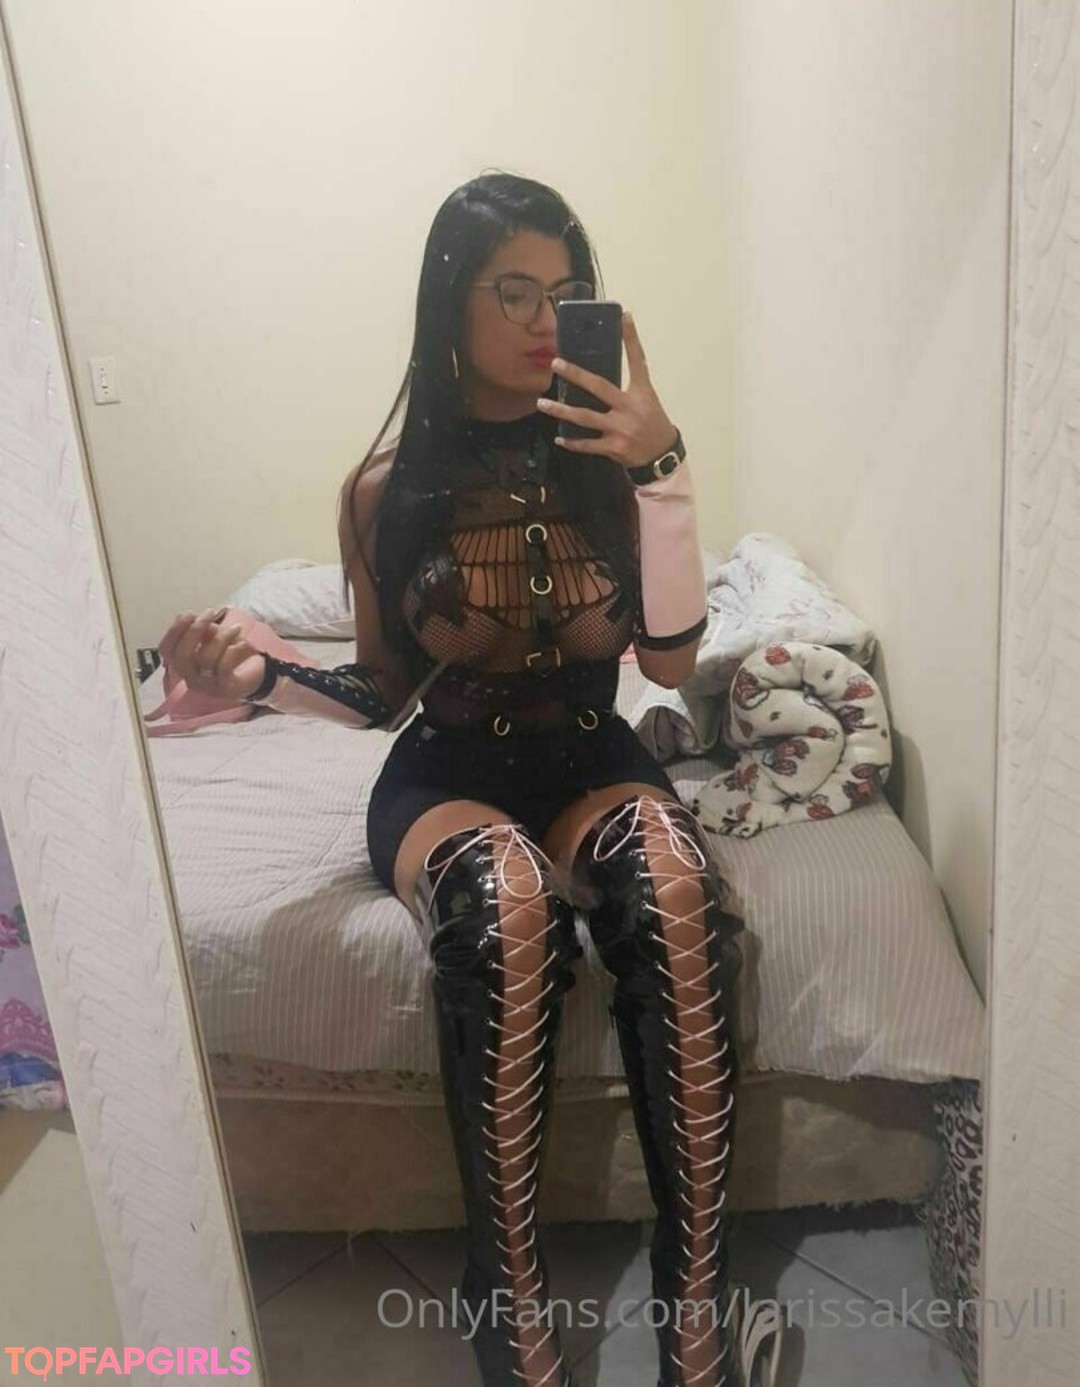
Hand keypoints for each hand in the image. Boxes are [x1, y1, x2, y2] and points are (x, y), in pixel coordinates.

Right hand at [158, 608, 267, 699]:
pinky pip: (223, 667)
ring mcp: (207, 686)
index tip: (189, 614)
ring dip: (221, 637)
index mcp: (183, 665)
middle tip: (210, 613)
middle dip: (194, 630)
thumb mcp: (213, 638)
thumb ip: (199, 629)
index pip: (166, 650)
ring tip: (237, 628)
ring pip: (205, 659)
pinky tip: (244, 643)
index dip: (174, 631)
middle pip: (182, 655)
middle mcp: (190, 678)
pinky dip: (233, 651)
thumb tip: (184, 616)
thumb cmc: (230, 655)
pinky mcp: (225, 689)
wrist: (257, 677)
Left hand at [539, 311, 677, 469]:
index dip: (631, 338)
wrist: (662, 455)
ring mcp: (620, 429)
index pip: (637, 360)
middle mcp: (629, 408)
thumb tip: (602, 369)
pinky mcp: (614, 447)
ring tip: (542, 405)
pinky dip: (573, 443)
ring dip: (562, 411)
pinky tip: (560, 439)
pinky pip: (588, 445)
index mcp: (640, 392)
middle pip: (599, 387)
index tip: (623, 315)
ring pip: (585, 417)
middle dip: (576, 375)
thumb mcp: (646, 399)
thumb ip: (628, 383)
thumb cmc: (651, 422)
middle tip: (555, 364)